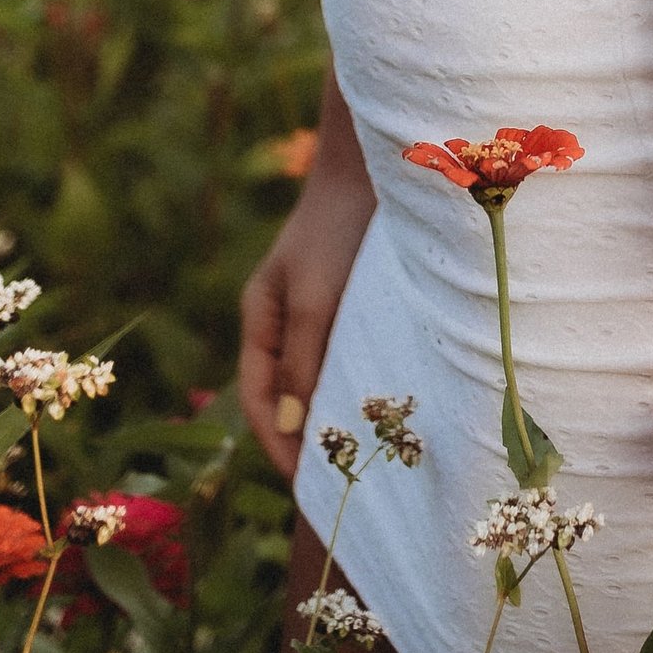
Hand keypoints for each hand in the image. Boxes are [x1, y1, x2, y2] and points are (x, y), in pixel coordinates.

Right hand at [238, 162, 373, 480]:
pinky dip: (366, 383)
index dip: (279, 445)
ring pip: (326, 378)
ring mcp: (323, 310)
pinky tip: (394, 404)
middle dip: (310, 439)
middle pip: (290, 395)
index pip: (258, 400)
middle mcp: (288, 320)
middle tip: (344, 487)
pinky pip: (355, 355)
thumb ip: (301, 359)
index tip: (309, 485)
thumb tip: (290, 425)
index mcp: (262, 319)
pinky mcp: (360, 301)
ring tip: (371, 458)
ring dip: (342, 414)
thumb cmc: (338, 227)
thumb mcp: (314, 295)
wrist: (380, 165)